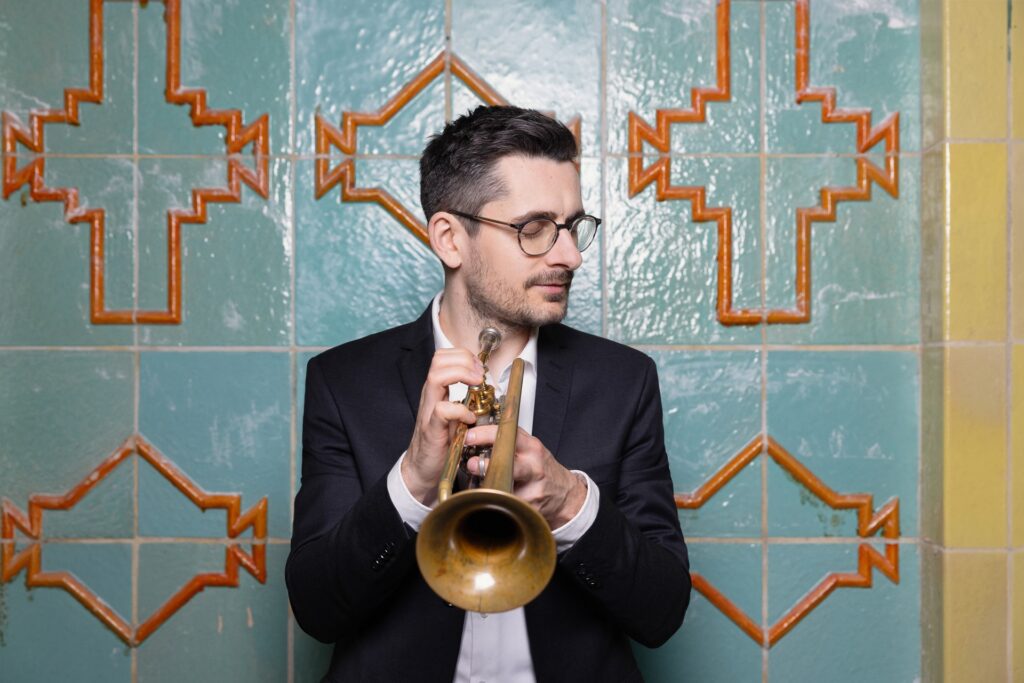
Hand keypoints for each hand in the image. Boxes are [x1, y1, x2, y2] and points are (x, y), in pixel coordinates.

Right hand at [402, 349, 483, 505]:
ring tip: (476, 386)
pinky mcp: (432, 429)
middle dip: (464, 361)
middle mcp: (431, 395)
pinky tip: (470, 418)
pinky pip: (442, 410)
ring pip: (436, 376)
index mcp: (437, 390)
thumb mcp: (457, 415)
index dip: (464, 356)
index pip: (444, 356)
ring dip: (461, 375)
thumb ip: (467, 400)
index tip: (480, 369)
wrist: (423, 468)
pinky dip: (460, 410)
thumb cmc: (442, 442)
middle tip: (480, 376)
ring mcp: (429, 410)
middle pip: (439, 359)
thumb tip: (488, 388)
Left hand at [464, 426, 586, 528]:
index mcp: (532, 448)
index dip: (485, 435)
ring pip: (505, 488)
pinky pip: (508, 503)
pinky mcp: (530, 506)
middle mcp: (533, 466)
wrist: (565, 493)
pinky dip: (497, 501)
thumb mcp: (531, 448)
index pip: (507, 436)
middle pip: (507, 464)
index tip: (470, 438)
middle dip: (485, 465)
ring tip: (480, 485)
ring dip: (488, 487)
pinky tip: (494, 498)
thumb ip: (510, 441)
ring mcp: (533, 488)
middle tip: (471, 464)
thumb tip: (477, 435)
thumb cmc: (542, 468)